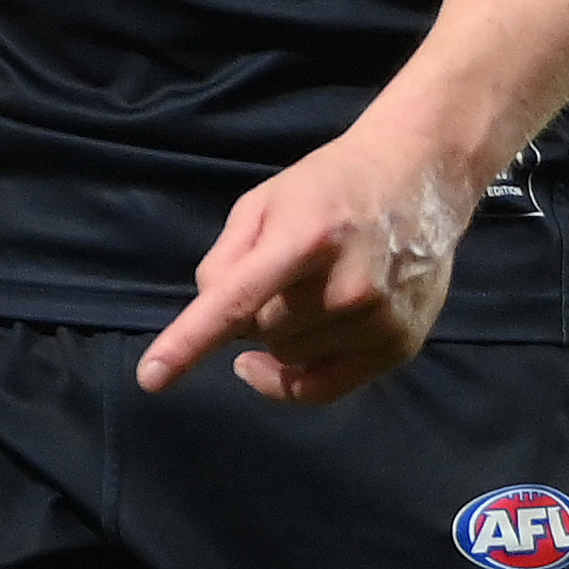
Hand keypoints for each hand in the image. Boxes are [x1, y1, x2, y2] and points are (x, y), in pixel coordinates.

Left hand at [136, 128, 466, 405]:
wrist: (416, 179)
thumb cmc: (326, 188)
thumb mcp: (262, 203)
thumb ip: (226, 258)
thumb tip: (211, 311)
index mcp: (305, 241)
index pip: (236, 302)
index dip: (190, 342)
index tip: (152, 377)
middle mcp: (347, 288)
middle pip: (261, 332)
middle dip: (254, 311)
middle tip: (279, 274)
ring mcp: (378, 321)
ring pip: (289, 357)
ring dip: (281, 335)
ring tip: (309, 290)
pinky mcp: (400, 346)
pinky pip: (323, 389)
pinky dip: (291, 380)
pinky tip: (275, 364)